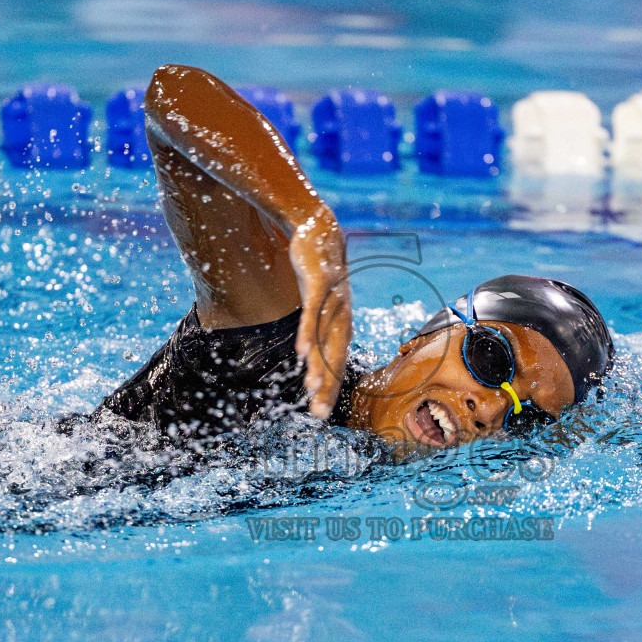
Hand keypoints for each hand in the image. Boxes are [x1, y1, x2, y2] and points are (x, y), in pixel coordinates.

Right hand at [288, 210, 351, 418]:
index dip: (329, 387)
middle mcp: (341, 314)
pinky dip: (308, 332)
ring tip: (311, 389)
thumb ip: (315, 327)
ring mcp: (332, 299)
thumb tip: (308, 353)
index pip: (336, 361)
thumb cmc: (318, 271)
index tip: (320, 412)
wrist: (319, 228)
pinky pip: (313, 312)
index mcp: (341, 322)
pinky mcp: (318, 282)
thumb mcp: (317, 302)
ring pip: (325, 337)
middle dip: (327, 386)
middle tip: (319, 413)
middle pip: (335, 356)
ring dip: (319, 364)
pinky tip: (300, 352)